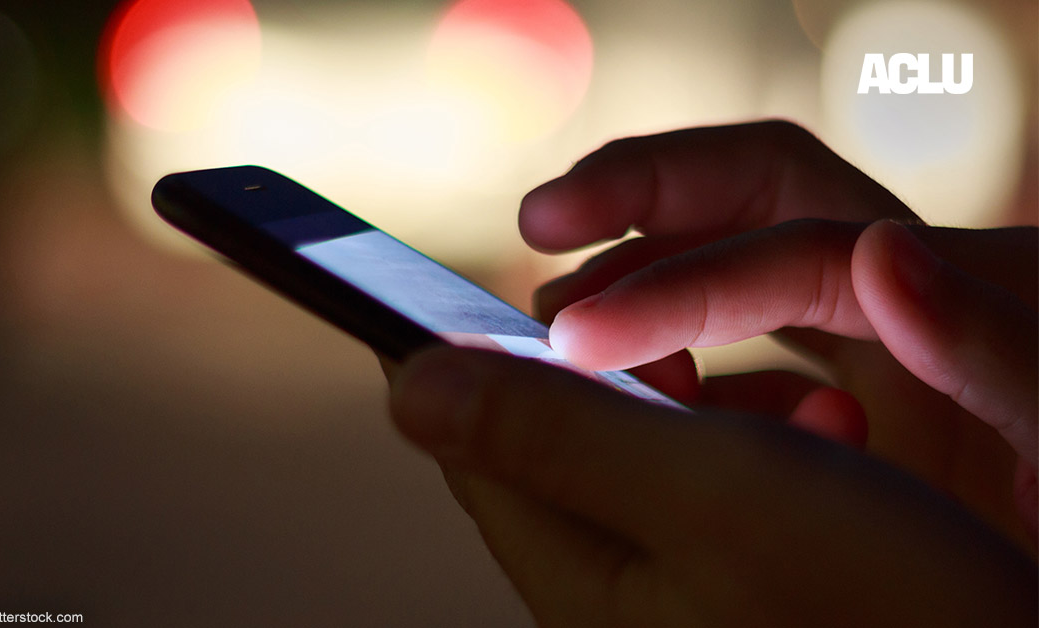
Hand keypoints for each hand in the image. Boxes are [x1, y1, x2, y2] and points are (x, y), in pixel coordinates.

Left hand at [389, 346, 1037, 626]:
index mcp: (578, 577)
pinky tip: (836, 437)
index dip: (481, 351)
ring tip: (803, 404)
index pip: (479, 444)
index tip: (514, 281)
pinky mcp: (748, 588)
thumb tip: (412, 386)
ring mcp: (682, 597)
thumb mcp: (703, 490)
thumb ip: (554, 431)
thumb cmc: (878, 608)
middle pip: (564, 442)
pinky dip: (764, 444)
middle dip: (619, 368)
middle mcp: (615, 595)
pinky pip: (723, 487)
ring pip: (652, 456)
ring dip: (706, 403)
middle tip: (680, 333)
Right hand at [520, 121, 1036, 542]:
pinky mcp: (858, 396)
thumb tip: (881, 252)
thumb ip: (997, 347)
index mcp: (967, 296)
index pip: (794, 251)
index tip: (571, 343)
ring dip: (647, 272)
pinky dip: (691, 358)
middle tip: (540, 224)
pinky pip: (753, 344)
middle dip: (643, 187)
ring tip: (576, 334)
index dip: (676, 286)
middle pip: (763, 183)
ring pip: (743, 250)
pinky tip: (664, 410)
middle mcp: (914, 294)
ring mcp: (881, 342)